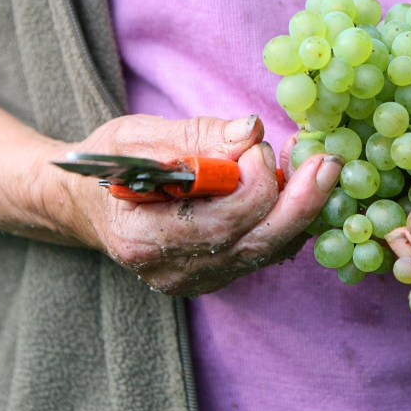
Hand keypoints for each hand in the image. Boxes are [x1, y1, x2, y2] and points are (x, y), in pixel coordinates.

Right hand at [41, 114, 341, 295]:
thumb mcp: (139, 136)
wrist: (84, 203)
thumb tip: (252, 131)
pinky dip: (286, 219)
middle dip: (299, 201)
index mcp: (143, 238)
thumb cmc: (108, 164)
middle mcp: (171, 271)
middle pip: (255, 243)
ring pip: (266, 249)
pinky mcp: (214, 276)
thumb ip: (198, 137)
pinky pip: (263, 251)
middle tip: (326, 162)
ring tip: (315, 169)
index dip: (253, 183)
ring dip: (298, 208)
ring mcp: (195, 280)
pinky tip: (296, 188)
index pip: (221, 223)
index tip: (257, 146)